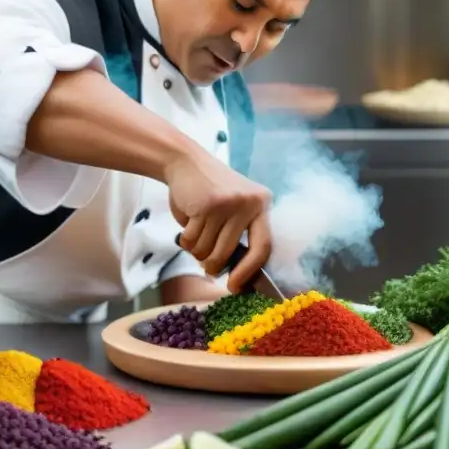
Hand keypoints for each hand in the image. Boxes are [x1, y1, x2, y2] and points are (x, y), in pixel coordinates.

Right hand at [165, 147, 272, 292]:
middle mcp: (249, 204)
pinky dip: (185, 240)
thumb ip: (237, 236)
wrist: (186, 161)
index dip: (249, 271)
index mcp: (262, 205)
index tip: (234, 286)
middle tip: (205, 263)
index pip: (263, 247)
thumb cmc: (210, 192)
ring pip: (207, 250)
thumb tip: (236, 278)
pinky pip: (191, 240)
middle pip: (227, 254)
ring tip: (195, 235)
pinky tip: (187, 224)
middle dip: (212, 265)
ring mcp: (227, 204)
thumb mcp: (234, 207)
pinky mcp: (205, 205)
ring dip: (196, 251)